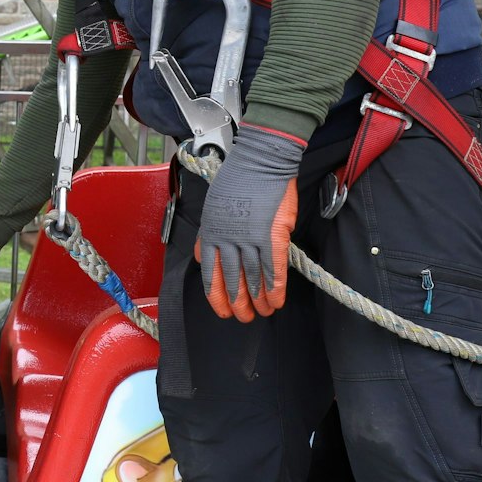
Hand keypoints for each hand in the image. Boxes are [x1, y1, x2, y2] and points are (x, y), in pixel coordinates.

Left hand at [194, 124, 304, 321]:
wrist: (260, 163)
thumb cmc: (238, 181)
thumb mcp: (213, 209)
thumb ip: (209, 236)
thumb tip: (204, 258)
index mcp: (211, 235)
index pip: (210, 276)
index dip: (217, 297)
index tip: (223, 311)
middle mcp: (227, 241)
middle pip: (232, 283)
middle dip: (239, 305)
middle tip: (245, 318)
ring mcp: (249, 240)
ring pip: (253, 280)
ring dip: (260, 301)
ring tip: (264, 313)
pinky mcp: (271, 237)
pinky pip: (273, 270)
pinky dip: (276, 289)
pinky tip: (277, 301)